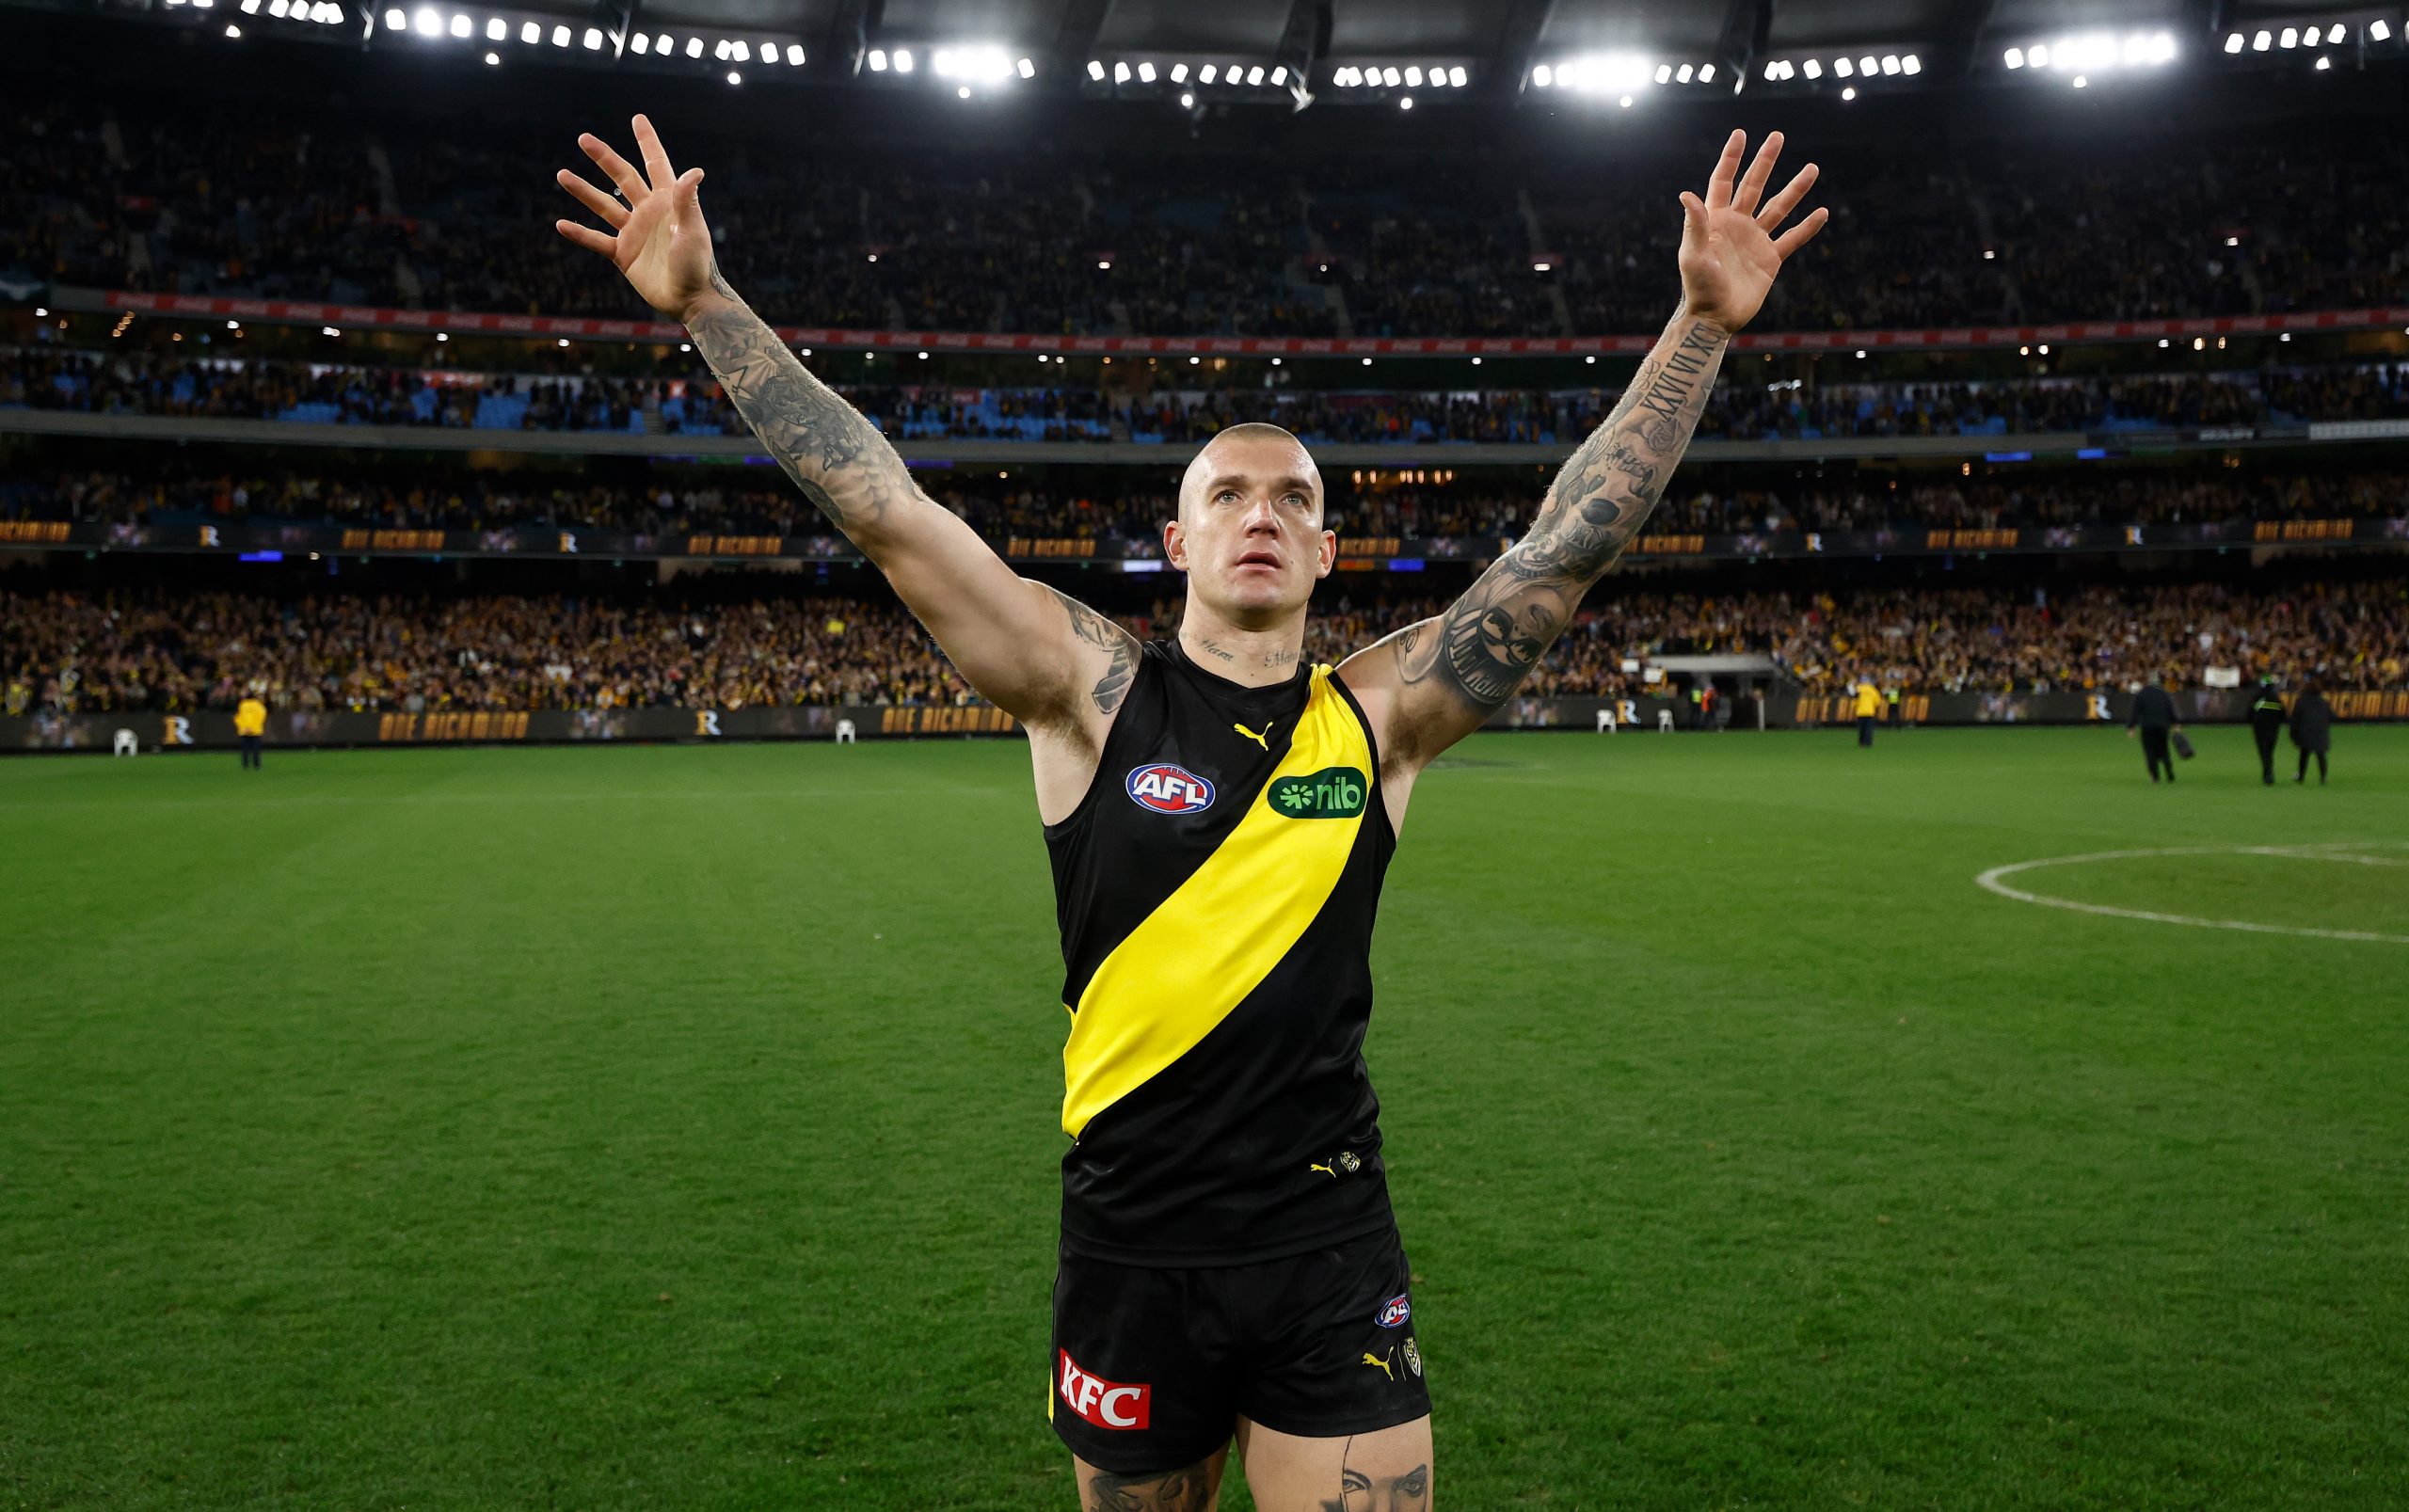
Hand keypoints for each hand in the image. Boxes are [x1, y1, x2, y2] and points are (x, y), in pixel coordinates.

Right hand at [554, 114, 721, 323]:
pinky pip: (596, 240)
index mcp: (667, 201)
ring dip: (583, 191)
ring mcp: (634, 232)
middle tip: (583, 138)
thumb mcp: (693, 232)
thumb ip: (687, 202)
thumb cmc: (697, 265)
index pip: (656, 164)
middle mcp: (648, 212)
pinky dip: (579, 233)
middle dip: (604, 157)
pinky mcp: (623, 254)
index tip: (637, 118)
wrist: (688, 300)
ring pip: (604, 206)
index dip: (647, 141)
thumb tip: (694, 171)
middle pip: (623, 178)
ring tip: (562, 175)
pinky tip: (560, 225)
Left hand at [1677, 129, 1827, 334]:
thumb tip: (1686, 194)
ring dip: (1795, 188)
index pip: (1723, 181)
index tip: (1741, 134)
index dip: (1731, 158)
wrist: (1715, 318)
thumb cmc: (1698, 288)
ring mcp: (1755, 240)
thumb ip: (1694, 225)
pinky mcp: (1770, 259)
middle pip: (1753, 186)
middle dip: (1765, 161)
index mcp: (1715, 220)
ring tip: (1812, 167)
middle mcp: (1736, 225)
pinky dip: (1807, 227)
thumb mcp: (1693, 255)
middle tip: (1778, 136)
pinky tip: (1822, 213)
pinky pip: (1792, 238)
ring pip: (1779, 207)